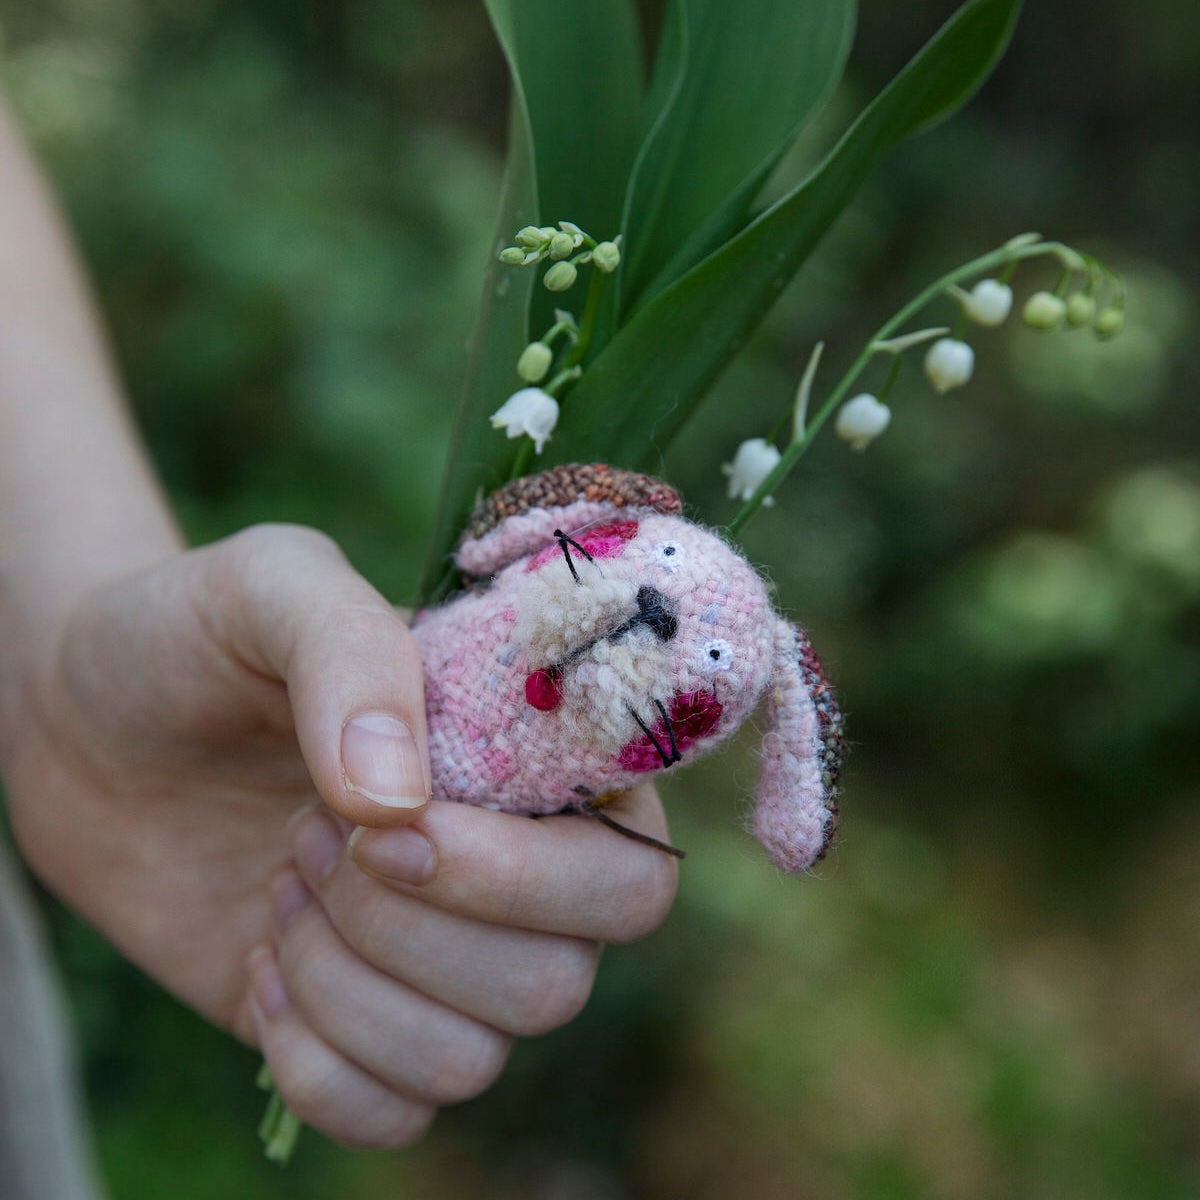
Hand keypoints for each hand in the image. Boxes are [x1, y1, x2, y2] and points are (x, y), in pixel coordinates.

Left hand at [0, 524, 677, 1146]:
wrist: (88, 721)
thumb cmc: (204, 635)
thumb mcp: (276, 589)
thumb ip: (351, 656)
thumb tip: (395, 802)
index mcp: (536, 770)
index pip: (634, 871)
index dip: (525, 873)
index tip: (395, 820)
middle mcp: (513, 876)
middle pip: (560, 981)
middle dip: (415, 927)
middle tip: (310, 836)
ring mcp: (437, 962)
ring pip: (473, 1059)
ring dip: (351, 983)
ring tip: (282, 878)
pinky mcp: (358, 1028)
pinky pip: (394, 1113)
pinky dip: (315, 1060)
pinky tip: (257, 966)